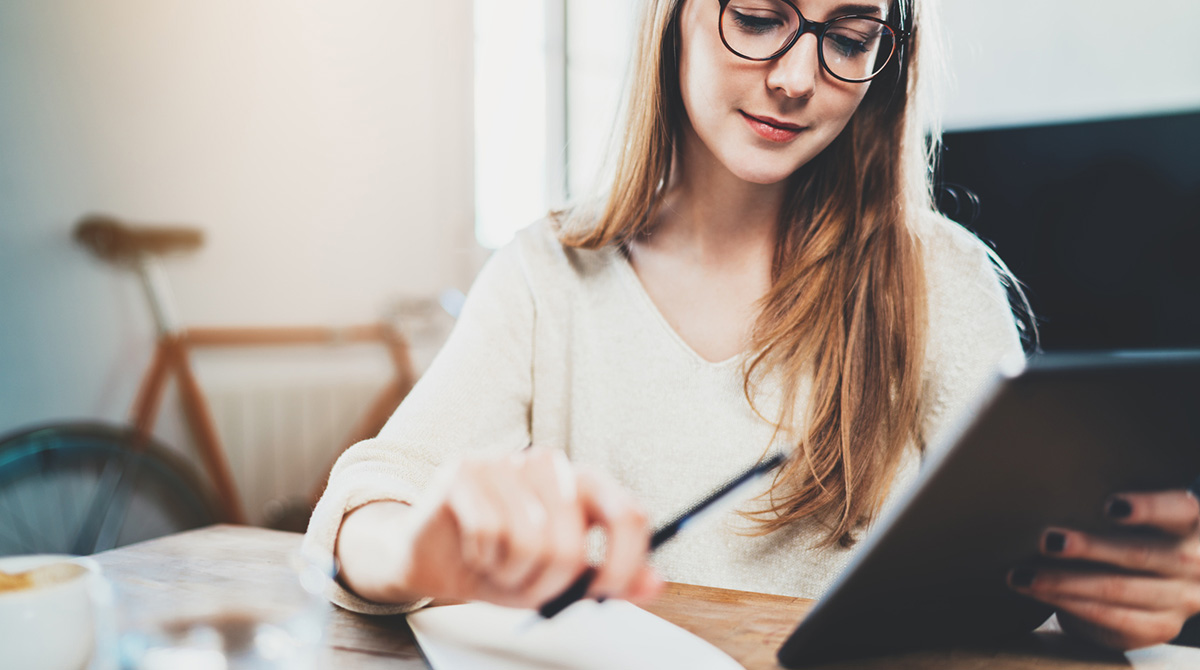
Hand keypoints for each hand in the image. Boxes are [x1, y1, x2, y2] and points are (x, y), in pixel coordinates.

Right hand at [342, 447, 661, 608]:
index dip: (623, 562)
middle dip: (549, 584)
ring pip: (531, 539)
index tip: (604, 593)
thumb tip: (655, 583)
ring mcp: (506, 461)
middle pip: (572, 540)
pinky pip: (489, 531)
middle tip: (528, 589)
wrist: (431, 557)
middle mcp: (549, 464)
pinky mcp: (465, 469)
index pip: (628, 513)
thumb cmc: (500, 563)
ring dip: (512, 574)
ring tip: (498, 567)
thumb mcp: (560, 579)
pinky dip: (482, 558)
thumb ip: (606, 580)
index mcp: (583, 483)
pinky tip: (474, 550)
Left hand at [1008, 489, 1199, 649]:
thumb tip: (1054, 487)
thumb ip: (1115, 503)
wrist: (1153, 583)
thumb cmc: (1133, 530)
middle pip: (1141, 554)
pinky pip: (1109, 616)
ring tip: (1023, 574)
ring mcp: (1181, 598)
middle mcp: (1195, 562)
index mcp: (1193, 522)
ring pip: (1118, 589)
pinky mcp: (1159, 626)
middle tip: (1047, 540)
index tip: (1110, 505)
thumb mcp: (1136, 512)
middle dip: (1090, 547)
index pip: (1179, 509)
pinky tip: (1037, 592)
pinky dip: (1067, 602)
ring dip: (1063, 581)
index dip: (1148, 507)